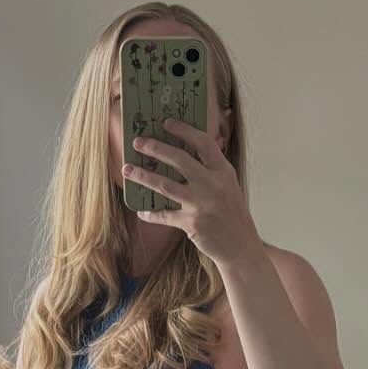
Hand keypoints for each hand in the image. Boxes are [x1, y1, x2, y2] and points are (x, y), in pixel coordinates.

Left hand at [123, 115, 261, 267]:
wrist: (240, 246)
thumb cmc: (232, 213)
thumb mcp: (228, 185)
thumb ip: (211, 169)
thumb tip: (184, 152)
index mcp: (223, 171)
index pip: (203, 143)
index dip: (184, 131)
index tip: (167, 122)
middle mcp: (212, 185)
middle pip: (179, 160)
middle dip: (155, 148)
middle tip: (137, 143)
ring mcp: (201, 204)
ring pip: (165, 185)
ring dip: (143, 176)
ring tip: (127, 170)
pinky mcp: (191, 223)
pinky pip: (164, 215)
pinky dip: (151, 214)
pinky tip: (141, 211)